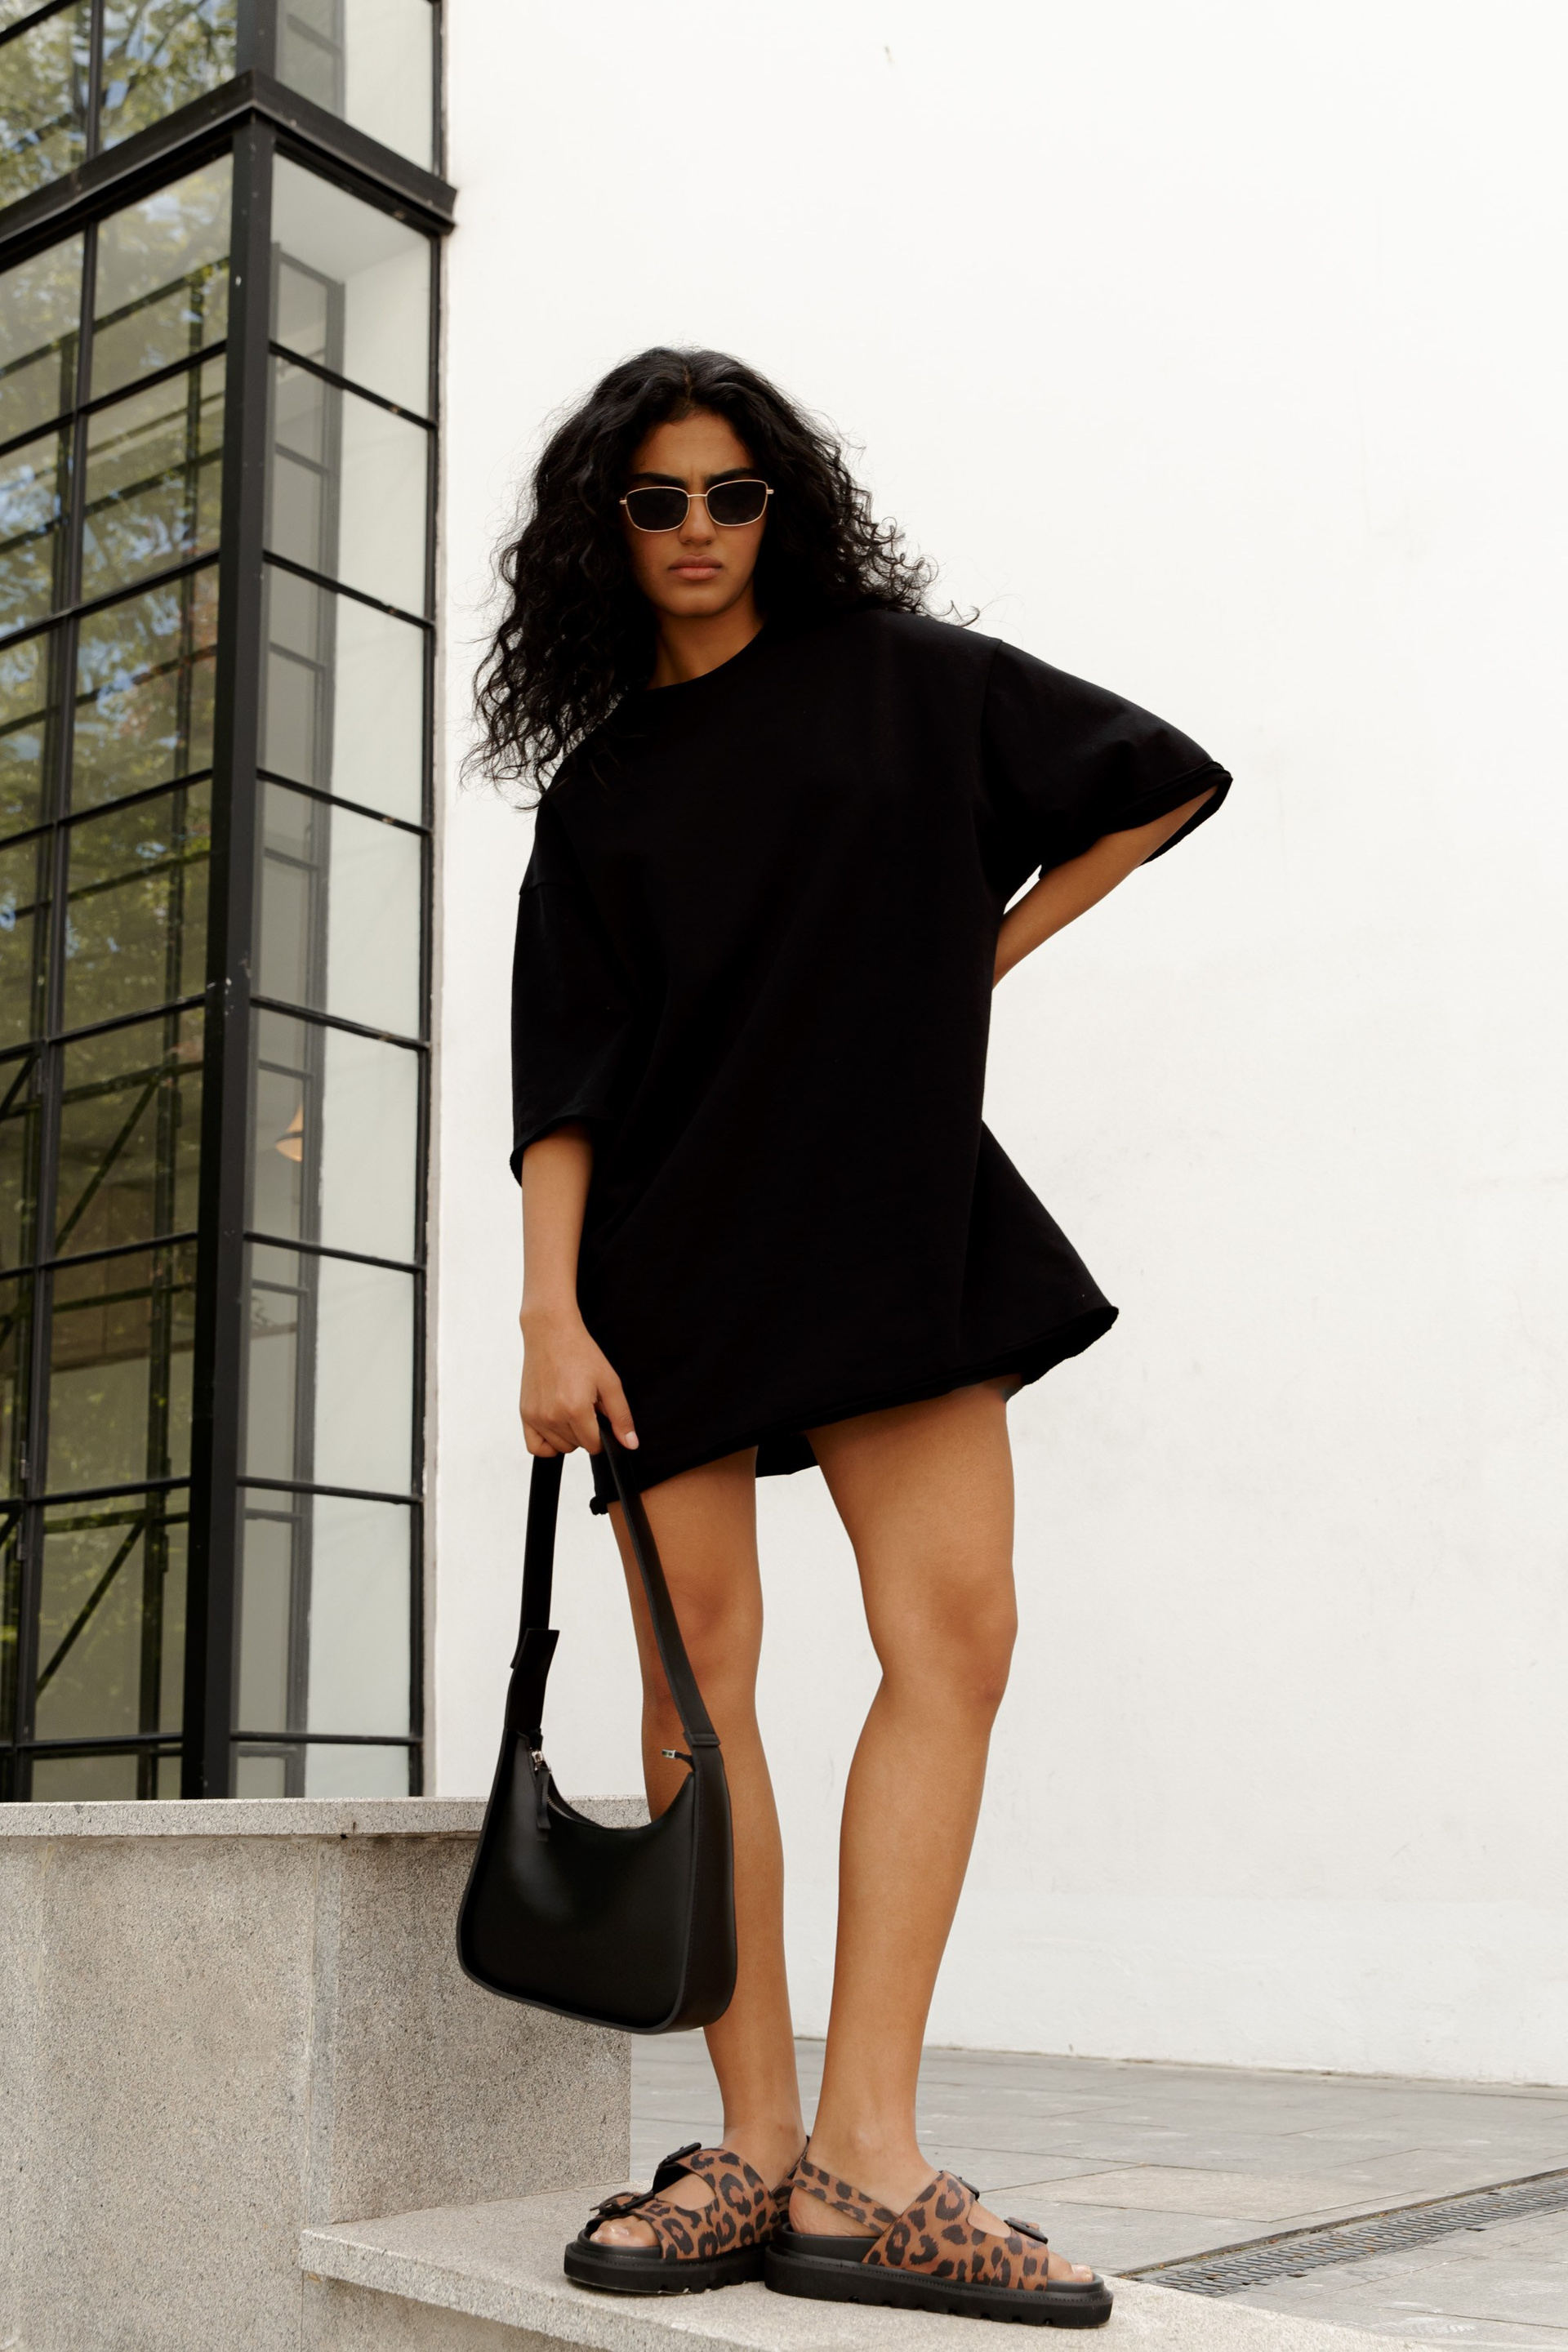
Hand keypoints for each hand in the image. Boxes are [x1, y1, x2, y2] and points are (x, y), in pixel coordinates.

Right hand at [519, 1302, 637, 1457]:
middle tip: (586, 1405)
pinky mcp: (525, 1414)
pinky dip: (547, 1444)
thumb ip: (621, 1417)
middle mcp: (553, 1416)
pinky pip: (535, 1447)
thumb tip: (630, 1444)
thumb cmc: (580, 1353)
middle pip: (578, 1446)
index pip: (594, 1445)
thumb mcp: (609, 1382)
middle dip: (587, 1431)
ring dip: (569, 1436)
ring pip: (560, 1447)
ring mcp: (536, 1416)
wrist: (551, 1332)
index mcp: (575, 1409)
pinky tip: (557, 1426)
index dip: (603, 1434)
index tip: (601, 1416)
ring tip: (571, 1408)